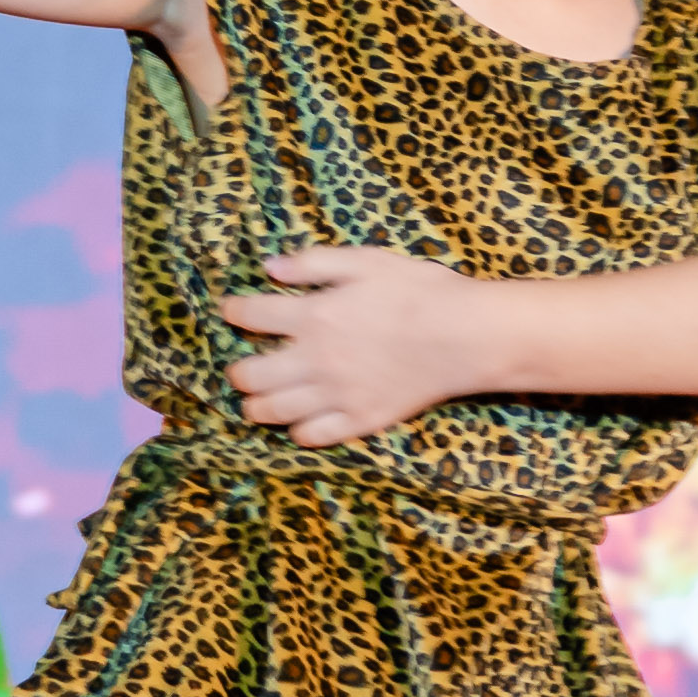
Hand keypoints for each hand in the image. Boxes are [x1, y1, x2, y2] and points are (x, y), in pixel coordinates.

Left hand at [221, 242, 489, 444]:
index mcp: (314, 316)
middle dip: (238, 371)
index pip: (251, 316)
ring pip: (273, 412)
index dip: (233, 311)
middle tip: (243, 366)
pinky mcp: (360, 419)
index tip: (231, 310)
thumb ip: (314, 263)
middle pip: (250, 375)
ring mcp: (336, 394)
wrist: (466, 336)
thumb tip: (270, 267)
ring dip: (257, 406)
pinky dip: (298, 431)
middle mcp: (315, 360)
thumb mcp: (366, 260)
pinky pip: (313, 435)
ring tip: (258, 401)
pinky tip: (299, 423)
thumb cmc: (421, 290)